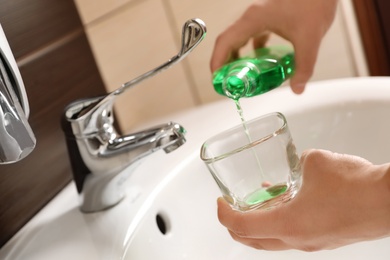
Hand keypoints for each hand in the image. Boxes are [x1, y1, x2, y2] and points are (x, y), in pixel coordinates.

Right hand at [210, 0, 337, 93]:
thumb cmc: (315, 2)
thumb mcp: (310, 39)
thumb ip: (303, 66)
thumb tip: (297, 88)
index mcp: (254, 20)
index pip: (225, 41)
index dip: (216, 61)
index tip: (216, 79)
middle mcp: (252, 17)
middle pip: (227, 42)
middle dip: (223, 63)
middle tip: (226, 82)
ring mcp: (259, 16)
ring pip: (238, 38)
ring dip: (235, 57)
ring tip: (239, 75)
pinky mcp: (268, 18)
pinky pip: (251, 36)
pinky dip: (250, 50)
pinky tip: (259, 61)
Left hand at [217, 149, 389, 250]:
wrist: (389, 201)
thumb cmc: (355, 185)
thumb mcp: (314, 162)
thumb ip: (298, 164)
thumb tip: (298, 166)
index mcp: (288, 224)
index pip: (240, 226)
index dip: (223, 214)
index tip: (220, 202)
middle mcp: (297, 240)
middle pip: (253, 240)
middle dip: (236, 225)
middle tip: (230, 209)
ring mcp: (312, 243)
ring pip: (274, 239)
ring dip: (261, 222)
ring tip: (258, 200)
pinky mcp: (325, 239)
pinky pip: (294, 233)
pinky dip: (283, 220)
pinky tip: (289, 200)